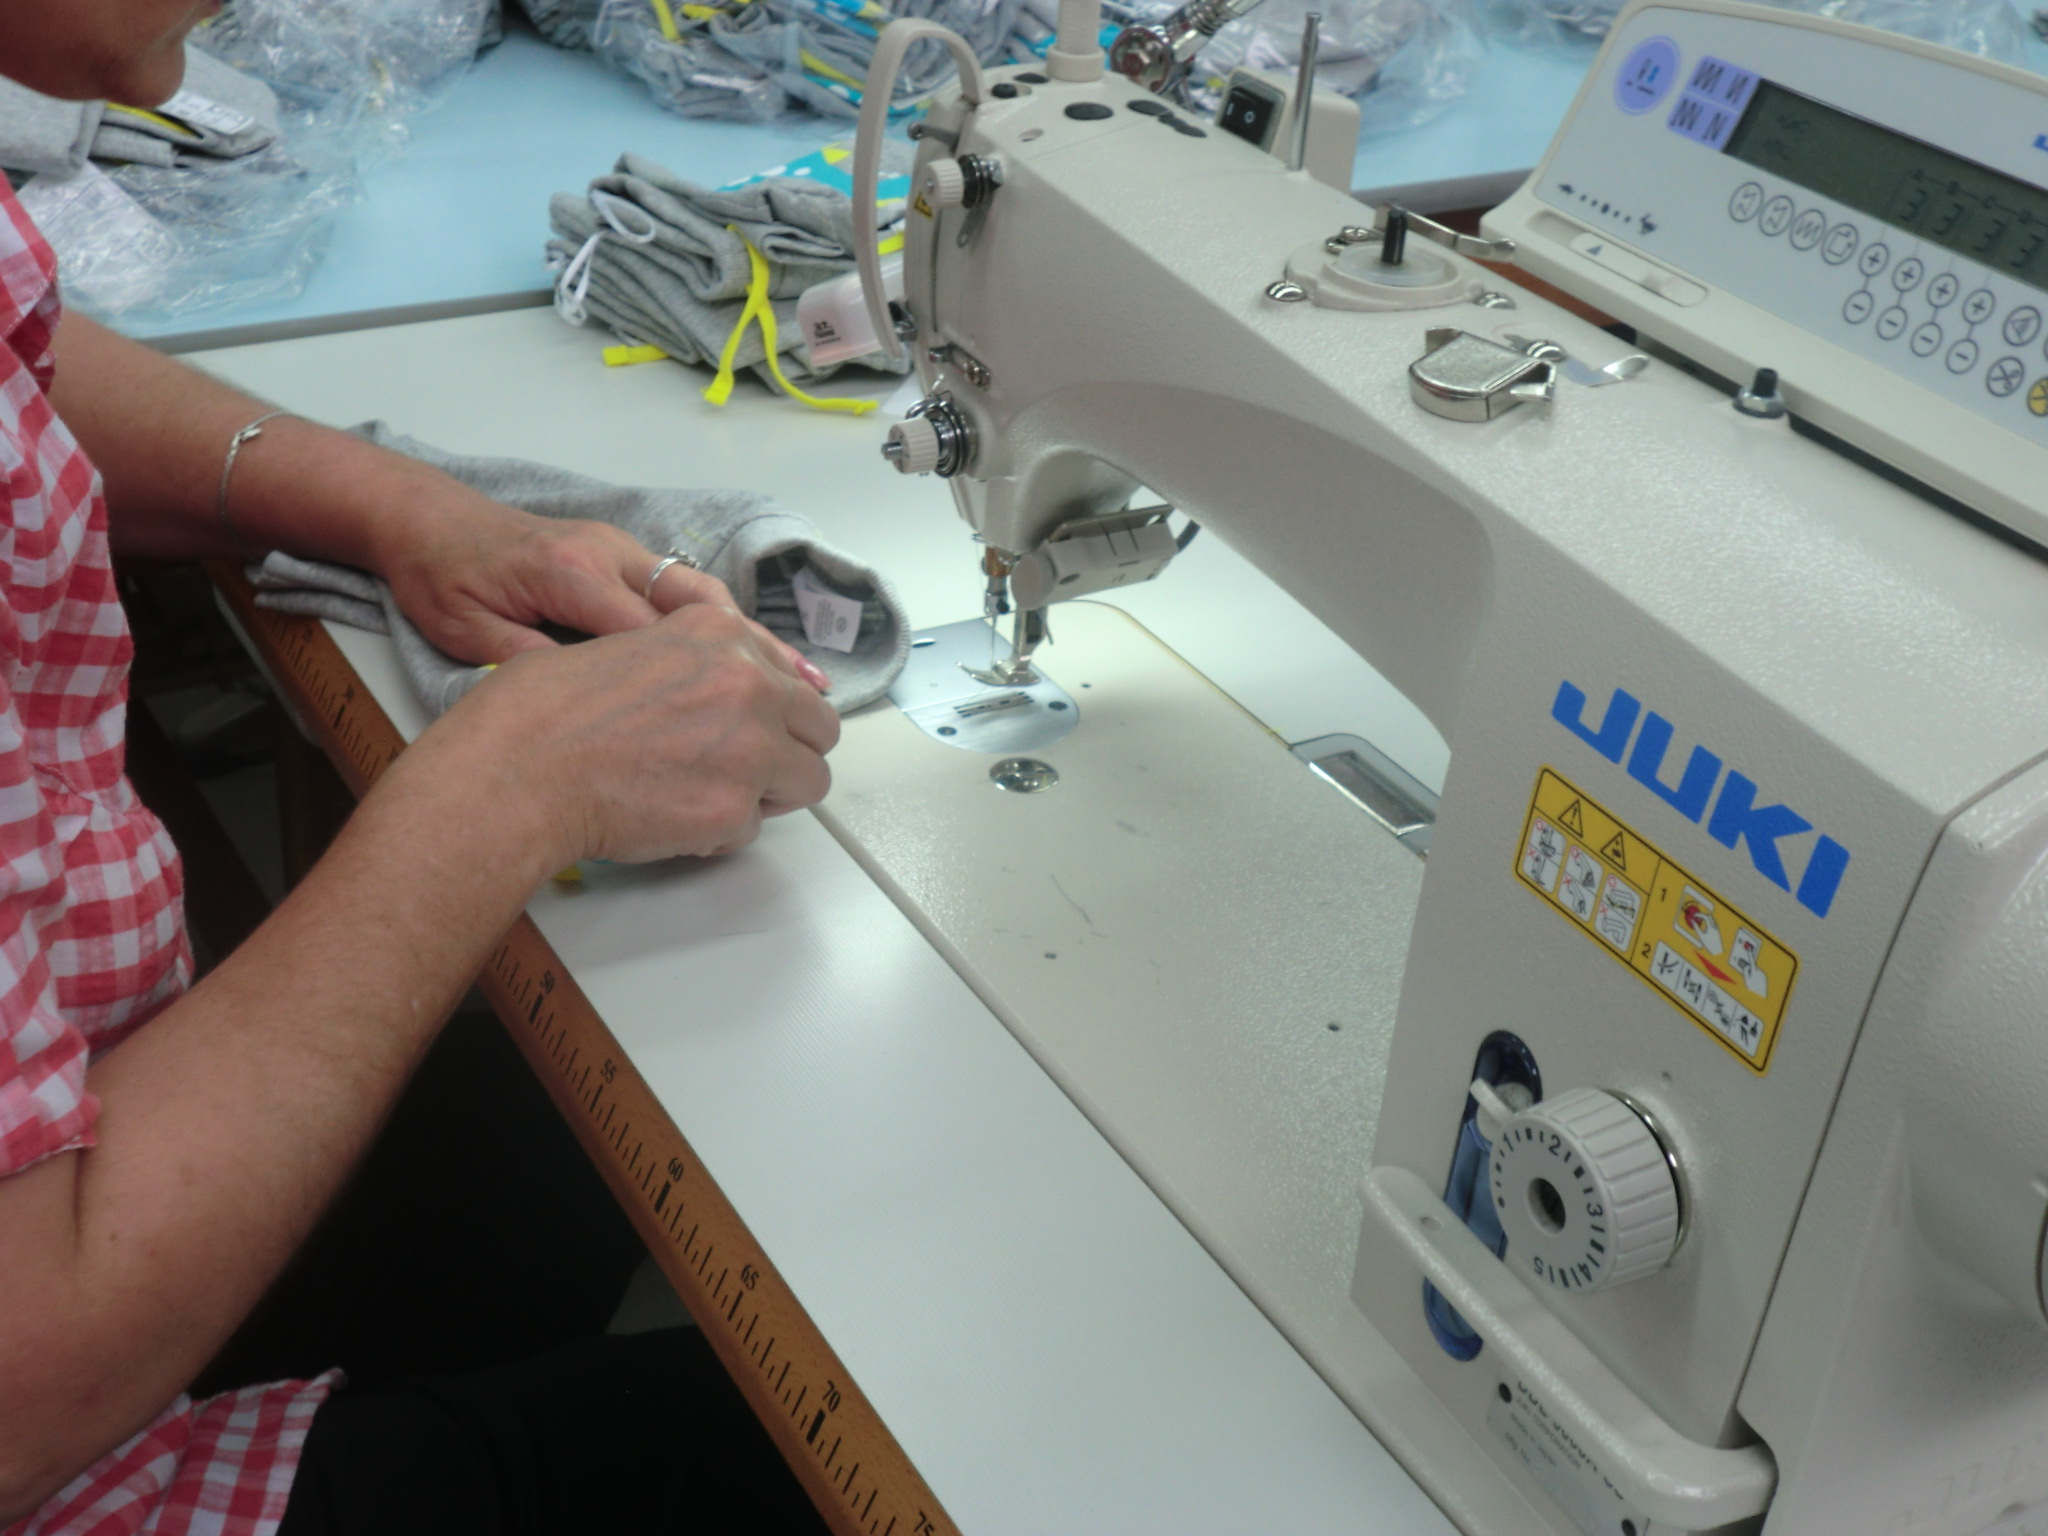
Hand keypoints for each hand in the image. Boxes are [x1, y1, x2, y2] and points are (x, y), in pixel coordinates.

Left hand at [375, 487, 830, 690]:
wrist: (422, 522)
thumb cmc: (441, 579)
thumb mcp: (471, 635)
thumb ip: (530, 665)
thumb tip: (586, 708)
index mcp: (572, 576)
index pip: (651, 636)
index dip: (701, 686)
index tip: (742, 734)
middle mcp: (612, 556)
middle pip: (704, 611)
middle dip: (758, 663)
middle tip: (805, 710)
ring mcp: (624, 552)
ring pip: (709, 598)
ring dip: (758, 644)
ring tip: (806, 687)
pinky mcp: (624, 557)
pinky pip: (692, 593)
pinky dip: (732, 627)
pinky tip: (762, 658)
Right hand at [418, 599, 841, 869]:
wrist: (517, 770)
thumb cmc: (543, 713)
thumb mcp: (627, 642)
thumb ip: (690, 657)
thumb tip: (715, 684)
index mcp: (720, 633)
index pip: (791, 673)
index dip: (777, 706)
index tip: (768, 723)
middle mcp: (748, 682)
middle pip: (820, 726)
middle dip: (789, 749)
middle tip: (747, 768)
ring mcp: (749, 747)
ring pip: (808, 780)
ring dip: (769, 792)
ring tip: (712, 797)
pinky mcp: (734, 808)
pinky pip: (754, 828)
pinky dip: (721, 831)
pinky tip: (673, 818)